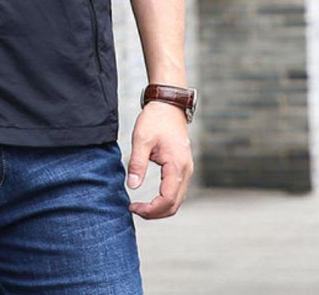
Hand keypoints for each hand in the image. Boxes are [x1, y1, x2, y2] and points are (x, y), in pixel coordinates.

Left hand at [126, 100, 193, 218]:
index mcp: (177, 166)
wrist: (168, 105)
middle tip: (134, 209)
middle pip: (174, 205)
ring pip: (177, 199)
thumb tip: (132, 186)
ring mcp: (186, 169)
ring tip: (140, 206)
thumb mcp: (141, 139)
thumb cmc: (155, 119)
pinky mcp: (182, 166)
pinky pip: (176, 190)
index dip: (151, 209)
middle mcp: (186, 171)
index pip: (167, 200)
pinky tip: (151, 197)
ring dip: (160, 207)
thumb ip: (137, 163)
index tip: (133, 207)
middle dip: (155, 213)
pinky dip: (165, 199)